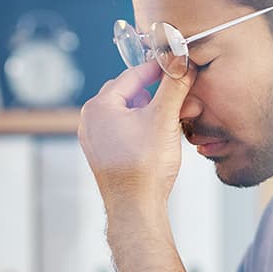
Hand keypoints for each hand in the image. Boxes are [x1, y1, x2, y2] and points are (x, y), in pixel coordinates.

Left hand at [78, 60, 196, 209]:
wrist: (136, 208)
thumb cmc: (145, 168)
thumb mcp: (164, 118)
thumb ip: (174, 86)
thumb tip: (182, 64)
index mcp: (99, 106)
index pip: (132, 75)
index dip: (158, 69)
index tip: (177, 65)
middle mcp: (90, 120)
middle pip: (129, 93)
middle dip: (155, 93)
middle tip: (179, 95)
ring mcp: (94, 139)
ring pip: (127, 112)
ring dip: (150, 111)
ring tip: (172, 118)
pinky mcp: (102, 154)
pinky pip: (123, 130)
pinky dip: (142, 127)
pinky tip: (159, 136)